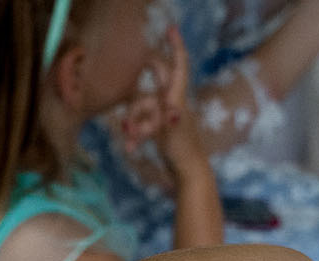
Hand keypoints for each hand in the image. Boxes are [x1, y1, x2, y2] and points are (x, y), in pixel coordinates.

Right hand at [122, 26, 200, 169]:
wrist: (188, 173)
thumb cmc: (184, 152)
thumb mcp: (176, 135)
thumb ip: (172, 121)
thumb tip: (172, 114)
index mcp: (178, 98)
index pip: (179, 66)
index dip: (176, 47)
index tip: (170, 29)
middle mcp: (171, 100)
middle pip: (153, 84)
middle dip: (140, 93)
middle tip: (135, 87)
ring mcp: (163, 113)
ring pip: (141, 106)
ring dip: (134, 123)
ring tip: (132, 141)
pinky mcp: (157, 126)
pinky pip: (140, 122)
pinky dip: (134, 133)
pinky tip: (130, 146)